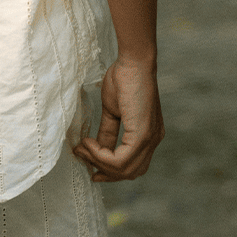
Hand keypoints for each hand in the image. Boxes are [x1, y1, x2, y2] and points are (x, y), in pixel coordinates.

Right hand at [72, 54, 164, 182]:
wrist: (132, 62)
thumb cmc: (123, 79)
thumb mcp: (113, 111)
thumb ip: (108, 132)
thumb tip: (96, 149)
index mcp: (149, 135)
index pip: (133, 166)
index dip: (111, 171)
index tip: (89, 165)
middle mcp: (153, 141)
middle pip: (129, 173)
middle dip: (103, 170)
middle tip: (82, 156)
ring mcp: (150, 139)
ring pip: (124, 170)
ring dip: (99, 162)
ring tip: (83, 147)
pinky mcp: (142, 135)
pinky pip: (120, 159)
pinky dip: (101, 155)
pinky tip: (88, 142)